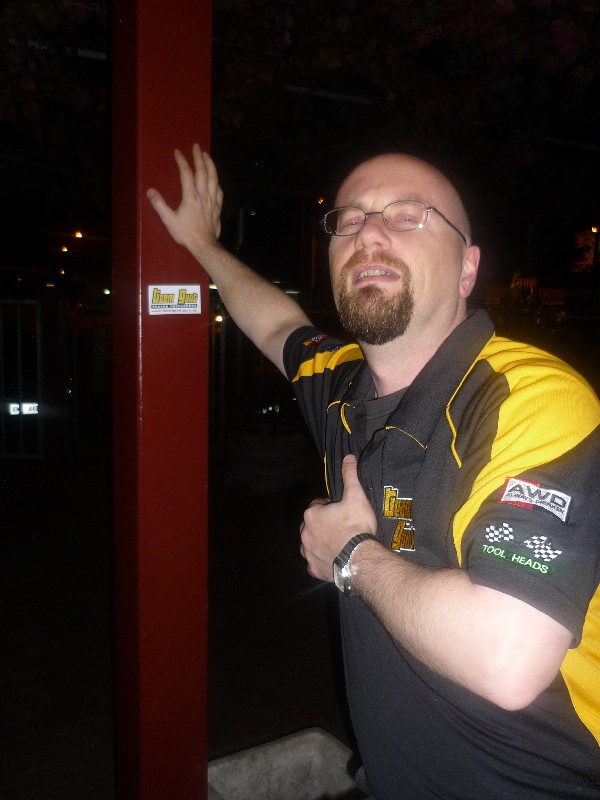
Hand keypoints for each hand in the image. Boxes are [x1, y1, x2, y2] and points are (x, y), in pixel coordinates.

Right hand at [147, 144, 222, 255]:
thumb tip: (150, 191)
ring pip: (214, 178)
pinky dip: (217, 182)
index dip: (182, 161)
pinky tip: (215, 179)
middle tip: (196, 146)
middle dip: (199, 157)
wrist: (204, 246)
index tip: (178, 152)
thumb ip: (159, 205)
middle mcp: (203, 196)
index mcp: (191, 197)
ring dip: (210, 165)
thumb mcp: (169, 220)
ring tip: (206, 155)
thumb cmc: (186, 234)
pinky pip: (219, 191)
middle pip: (203, 171)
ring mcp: (212, 201)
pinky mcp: (217, 208)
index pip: (187, 173)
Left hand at [300, 454, 376, 580]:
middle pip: (311, 525)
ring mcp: (308, 553)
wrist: (359, 558)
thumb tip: (348, 457)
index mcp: (312, 514)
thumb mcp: (356, 496)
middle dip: (323, 524)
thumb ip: (349, 476)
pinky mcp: (314, 569)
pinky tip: (333, 559)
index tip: (342, 510)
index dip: (330, 506)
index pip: (317, 505)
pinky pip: (314, 563)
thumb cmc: (356, 526)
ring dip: (319, 542)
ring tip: (338, 543)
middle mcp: (304, 533)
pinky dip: (321, 560)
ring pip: (310, 544)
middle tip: (341, 527)